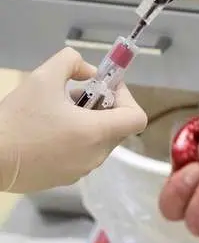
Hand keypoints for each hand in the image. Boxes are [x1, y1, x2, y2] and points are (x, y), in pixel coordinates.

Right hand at [0, 48, 146, 192]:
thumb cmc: (17, 118)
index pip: (137, 118)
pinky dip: (77, 140)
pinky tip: (49, 130)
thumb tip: (90, 71)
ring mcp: (81, 171)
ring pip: (101, 141)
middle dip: (104, 106)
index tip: (104, 87)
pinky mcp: (65, 179)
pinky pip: (84, 154)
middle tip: (77, 94)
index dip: (127, 98)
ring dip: (90, 122)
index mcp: (97, 133)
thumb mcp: (44, 77)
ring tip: (59, 111)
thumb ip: (73, 62)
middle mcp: (95, 155)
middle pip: (118, 127)